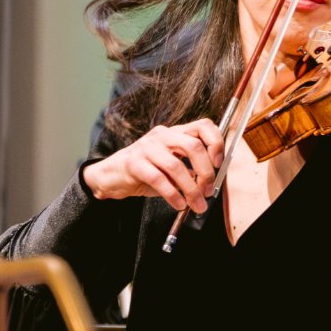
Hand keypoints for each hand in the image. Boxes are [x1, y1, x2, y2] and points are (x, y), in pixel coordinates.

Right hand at [83, 119, 223, 212]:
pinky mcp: (134, 163)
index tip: (219, 163)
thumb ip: (190, 169)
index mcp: (174, 133)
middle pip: (194, 146)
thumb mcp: (171, 167)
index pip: (203, 126)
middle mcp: (162, 135)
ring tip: (196, 205)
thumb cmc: (145, 172)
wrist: (111, 176)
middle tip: (208, 191)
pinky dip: (173, 195)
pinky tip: (178, 204)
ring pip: (176, 166)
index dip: (216, 143)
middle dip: (206, 172)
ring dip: (191, 190)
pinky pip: (158, 179)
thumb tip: (210, 183)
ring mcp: (147, 147)